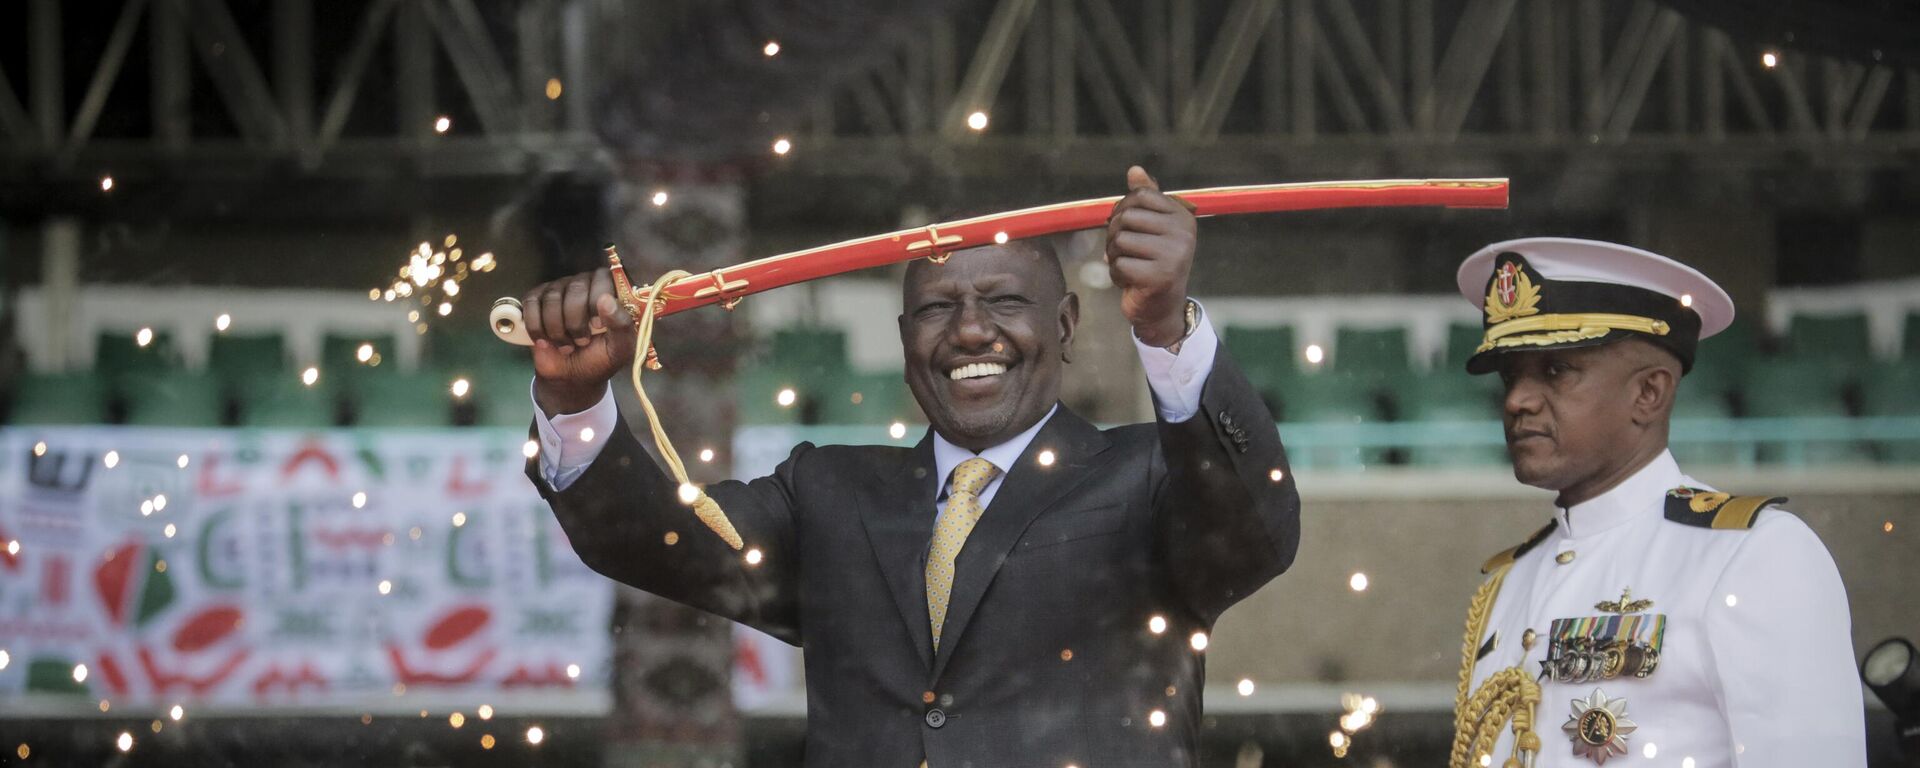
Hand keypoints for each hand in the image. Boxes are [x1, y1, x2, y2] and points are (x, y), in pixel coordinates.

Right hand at [521, 267, 638, 415]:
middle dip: (576, 321)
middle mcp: (583, 284)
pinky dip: (536, 327)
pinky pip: (531, 304)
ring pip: (552, 298)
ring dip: (557, 329)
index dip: (597, 300)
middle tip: (581, 342)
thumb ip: (622, 324)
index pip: (603, 278)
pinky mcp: (535, 301)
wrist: (570, 376)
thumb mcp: (620, 348)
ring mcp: (558, 290)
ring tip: (566, 346)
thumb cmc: (599, 358)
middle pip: (575, 288)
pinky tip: (545, 341)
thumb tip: (606, 299)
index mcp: (608, 291)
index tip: (597, 325)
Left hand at [1105, 166, 1194, 347]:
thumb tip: (1134, 170)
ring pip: (1120, 240)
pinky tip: (1131, 282)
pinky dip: (1116, 275)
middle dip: (1115, 235)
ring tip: (1130, 267)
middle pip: (1126, 216)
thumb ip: (1145, 199)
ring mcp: (1174, 255)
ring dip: (1115, 257)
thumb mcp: (1151, 229)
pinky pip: (1118, 264)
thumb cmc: (1153, 264)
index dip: (1122, 210)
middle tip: (1126, 253)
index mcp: (1182, 217)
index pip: (1139, 195)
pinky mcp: (1159, 277)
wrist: (1162, 309)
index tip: (1127, 229)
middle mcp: (1183, 233)